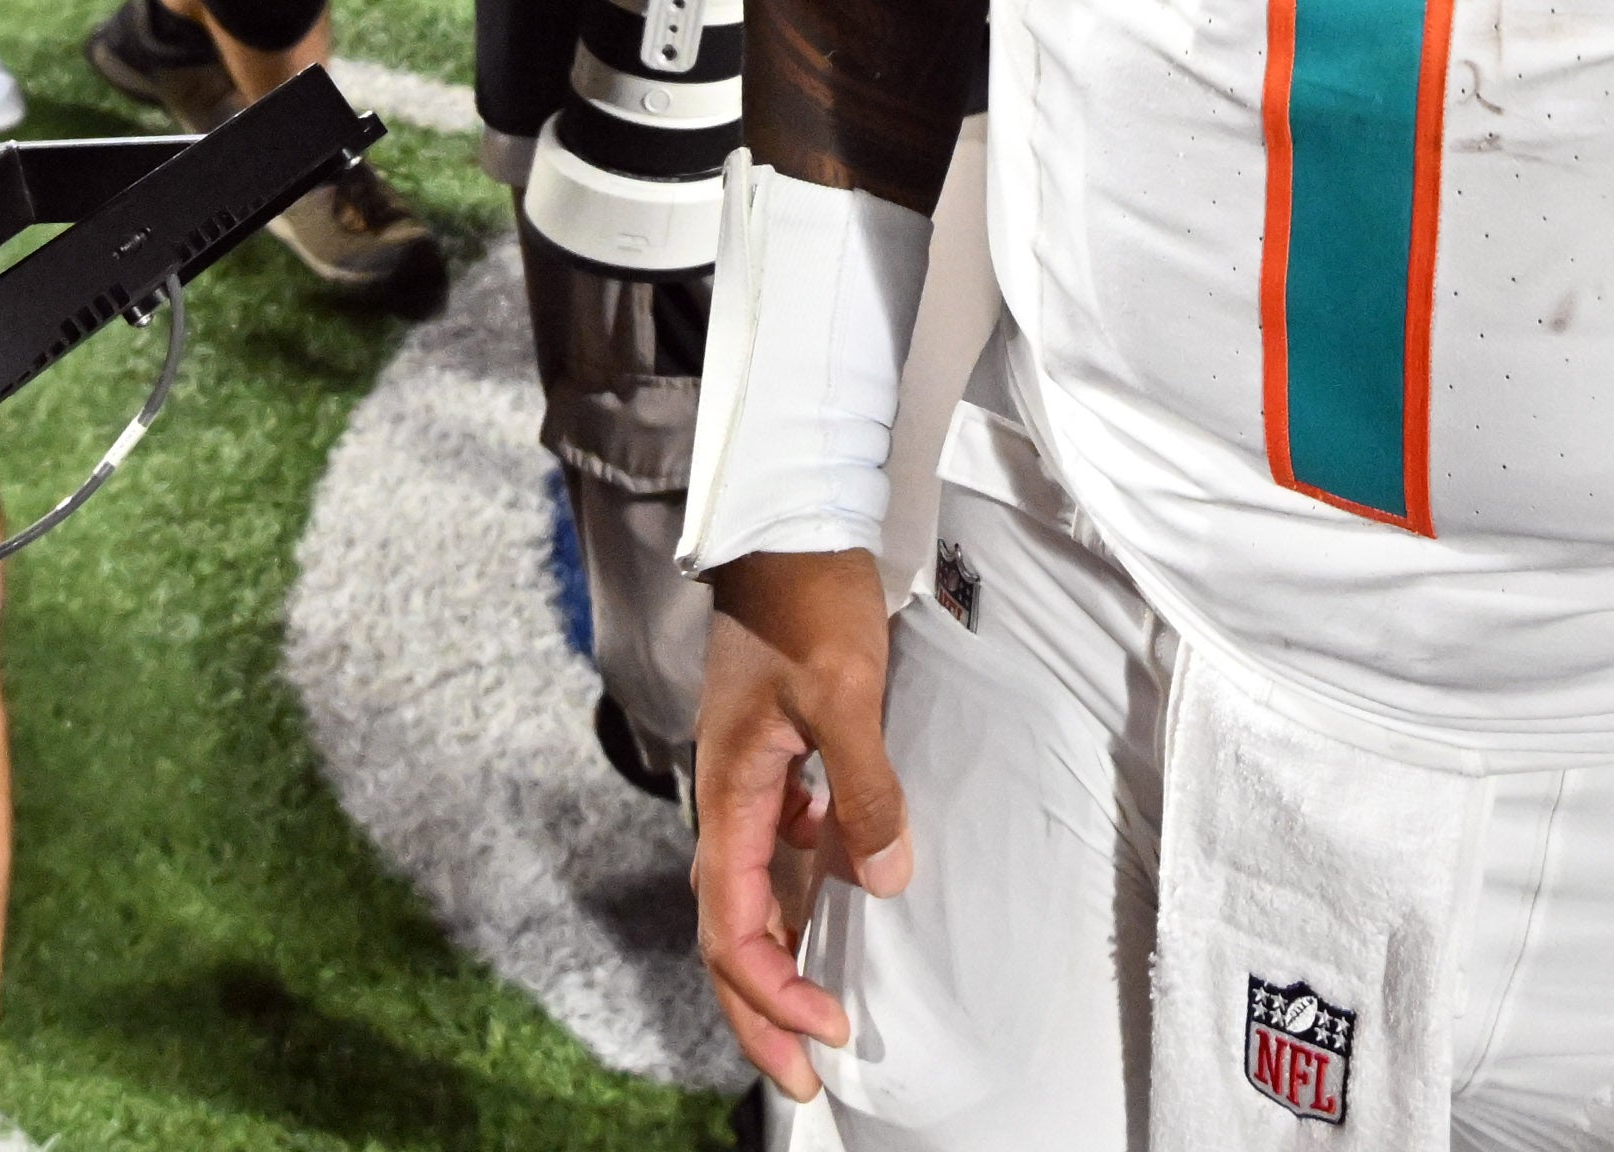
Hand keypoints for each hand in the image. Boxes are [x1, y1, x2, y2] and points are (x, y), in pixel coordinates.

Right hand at [692, 547, 906, 1100]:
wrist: (791, 531)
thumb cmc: (808, 602)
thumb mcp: (843, 692)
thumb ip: (862, 788)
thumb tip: (882, 879)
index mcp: (730, 798)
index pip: (733, 926)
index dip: (772, 990)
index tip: (824, 1029)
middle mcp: (731, 806)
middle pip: (731, 937)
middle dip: (761, 1015)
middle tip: (807, 1081)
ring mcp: (753, 791)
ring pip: (753, 904)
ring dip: (781, 968)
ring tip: (819, 1025)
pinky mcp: (779, 771)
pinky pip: (782, 860)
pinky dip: (803, 904)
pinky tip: (846, 906)